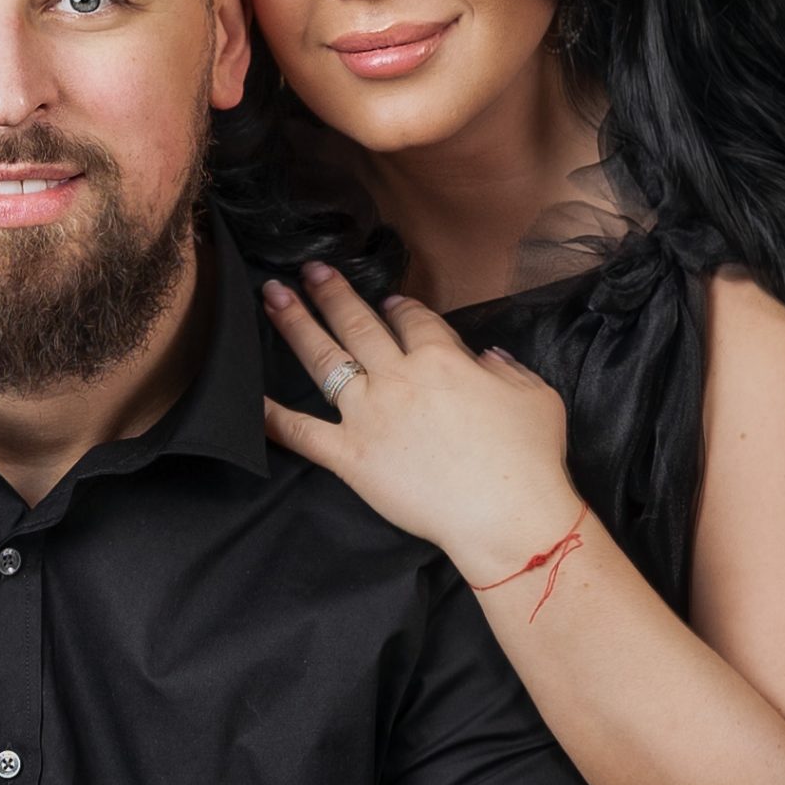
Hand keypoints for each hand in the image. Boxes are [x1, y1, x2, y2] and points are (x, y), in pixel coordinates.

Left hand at [261, 265, 584, 583]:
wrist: (505, 513)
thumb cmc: (528, 458)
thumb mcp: (536, 397)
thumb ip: (508, 370)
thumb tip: (488, 357)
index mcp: (442, 358)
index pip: (413, 319)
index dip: (398, 306)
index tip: (387, 299)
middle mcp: (397, 377)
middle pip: (357, 323)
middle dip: (331, 292)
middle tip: (309, 270)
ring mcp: (368, 415)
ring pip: (324, 359)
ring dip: (295, 323)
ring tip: (272, 295)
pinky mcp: (350, 456)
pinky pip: (302, 432)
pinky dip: (272, 416)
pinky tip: (248, 399)